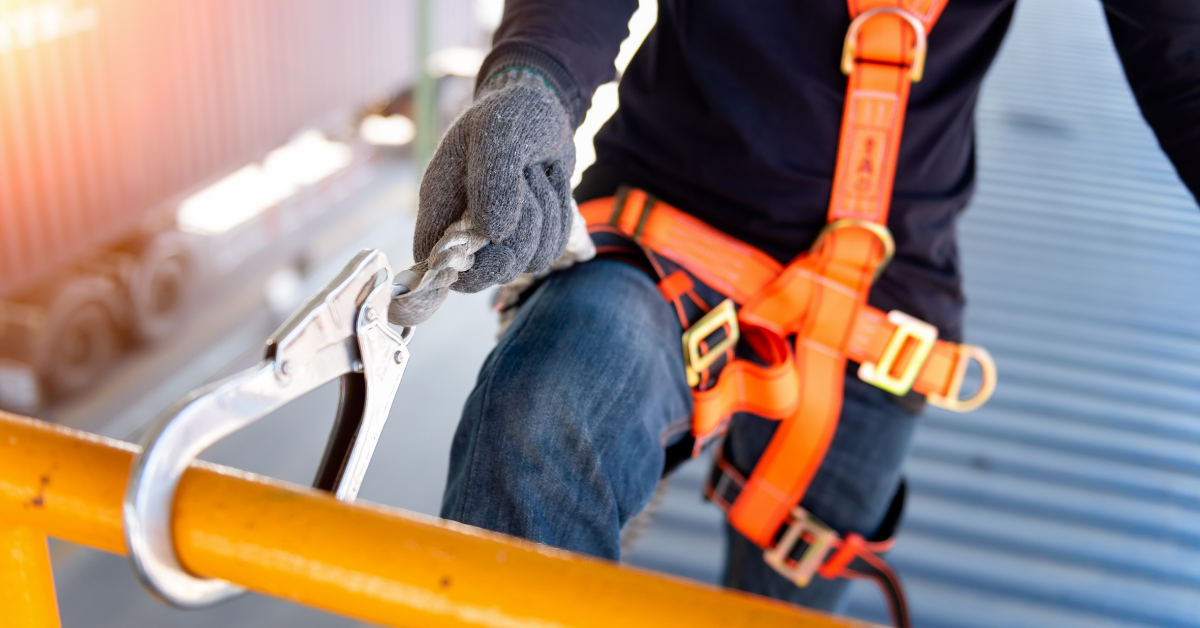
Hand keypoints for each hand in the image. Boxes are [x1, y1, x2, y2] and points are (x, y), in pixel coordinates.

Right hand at [414, 69, 575, 292]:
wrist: (542, 106)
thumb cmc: (511, 113)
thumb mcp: (499, 133)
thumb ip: (494, 181)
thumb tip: (495, 233)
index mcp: (440, 202)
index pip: (433, 259)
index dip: (462, 264)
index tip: (494, 235)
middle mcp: (465, 226)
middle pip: (490, 270)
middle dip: (521, 233)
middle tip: (527, 182)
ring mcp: (499, 236)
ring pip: (529, 260)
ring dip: (546, 215)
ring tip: (536, 174)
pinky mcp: (530, 235)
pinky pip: (552, 249)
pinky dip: (560, 216)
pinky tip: (549, 184)